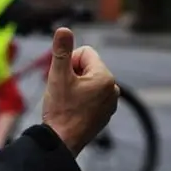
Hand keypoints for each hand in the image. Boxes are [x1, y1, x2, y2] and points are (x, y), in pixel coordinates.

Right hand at [41, 28, 119, 156]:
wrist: (62, 142)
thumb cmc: (60, 109)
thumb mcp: (57, 77)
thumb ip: (62, 51)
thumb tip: (64, 29)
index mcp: (105, 77)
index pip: (85, 52)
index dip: (68, 62)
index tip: (61, 79)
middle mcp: (112, 88)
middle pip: (87, 66)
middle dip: (71, 74)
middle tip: (62, 91)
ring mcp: (110, 102)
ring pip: (88, 81)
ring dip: (75, 86)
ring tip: (66, 102)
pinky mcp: (105, 113)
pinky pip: (91, 96)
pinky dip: (80, 98)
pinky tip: (72, 110)